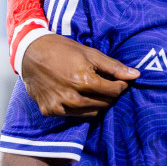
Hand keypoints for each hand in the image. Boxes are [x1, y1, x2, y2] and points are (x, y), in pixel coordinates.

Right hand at [24, 34, 138, 118]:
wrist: (30, 53)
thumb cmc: (62, 50)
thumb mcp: (90, 53)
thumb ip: (114, 67)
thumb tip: (136, 75)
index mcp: (84, 81)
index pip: (114, 91)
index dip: (120, 85)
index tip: (118, 80)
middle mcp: (73, 97)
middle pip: (104, 103)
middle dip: (109, 94)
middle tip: (105, 84)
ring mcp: (60, 106)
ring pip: (91, 113)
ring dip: (96, 103)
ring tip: (91, 90)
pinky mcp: (50, 111)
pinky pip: (74, 115)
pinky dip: (79, 108)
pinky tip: (76, 95)